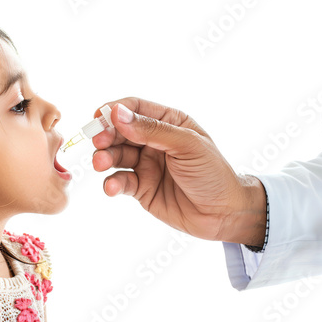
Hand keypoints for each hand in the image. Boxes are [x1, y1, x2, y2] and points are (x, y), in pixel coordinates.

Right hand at [92, 97, 266, 245]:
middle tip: (98, 142)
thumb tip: (117, 113)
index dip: (114, 111)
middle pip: (119, 131)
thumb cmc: (212, 173)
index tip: (99, 118)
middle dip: (106, 135)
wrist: (223, 214)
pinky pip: (120, 181)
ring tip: (101, 163)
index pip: (134, 108)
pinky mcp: (141, 187)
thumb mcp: (186, 145)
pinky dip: (112, 183)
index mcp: (167, 122)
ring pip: (116, 155)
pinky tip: (112, 187)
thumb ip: (152, 130)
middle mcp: (153, 141)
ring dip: (105, 158)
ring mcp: (145, 164)